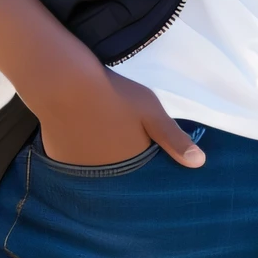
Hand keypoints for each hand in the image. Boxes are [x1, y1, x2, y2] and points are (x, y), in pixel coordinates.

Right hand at [38, 65, 205, 169]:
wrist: (65, 82)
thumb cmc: (115, 95)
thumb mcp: (151, 112)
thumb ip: (174, 138)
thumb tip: (199, 163)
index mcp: (129, 165)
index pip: (142, 170)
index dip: (145, 155)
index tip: (143, 141)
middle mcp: (103, 174)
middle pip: (118, 169)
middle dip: (122, 157)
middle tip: (118, 129)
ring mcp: (78, 169)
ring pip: (95, 165)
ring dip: (99, 155)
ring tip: (100, 128)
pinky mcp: (58, 158)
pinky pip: (74, 159)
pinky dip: (78, 150)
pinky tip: (80, 130)